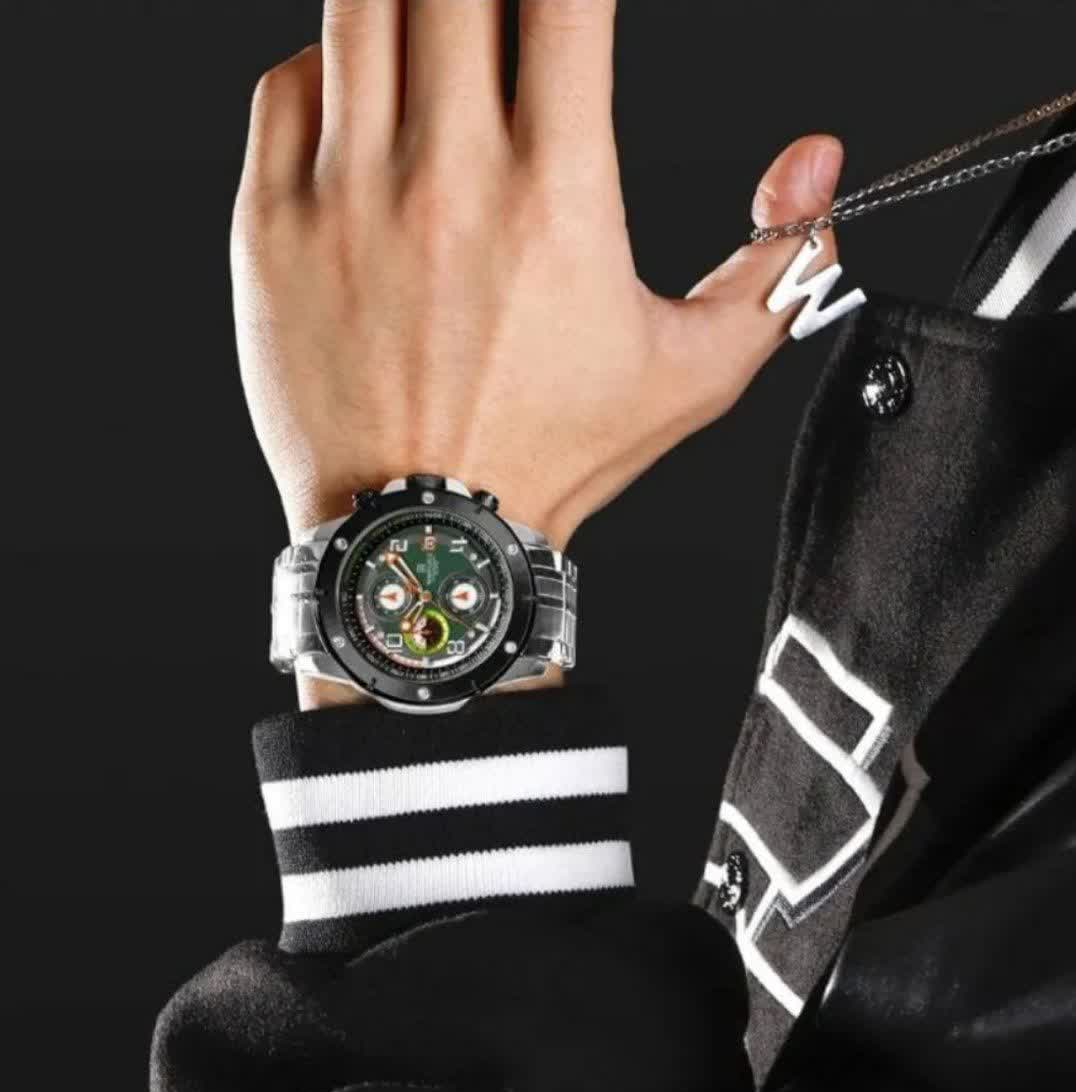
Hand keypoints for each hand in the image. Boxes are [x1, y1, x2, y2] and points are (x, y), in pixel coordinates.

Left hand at [232, 0, 844, 552]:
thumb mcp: (694, 377)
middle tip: (505, 14)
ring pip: (362, 0)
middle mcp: (445, 178)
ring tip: (441, 22)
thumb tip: (815, 165)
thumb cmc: (548, 461)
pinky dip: (329, 58)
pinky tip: (362, 93)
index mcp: (555, 196)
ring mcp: (345, 197)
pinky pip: (285, 80)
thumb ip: (779, 267)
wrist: (424, 539)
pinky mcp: (272, 227)